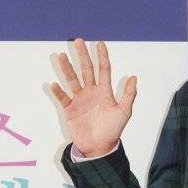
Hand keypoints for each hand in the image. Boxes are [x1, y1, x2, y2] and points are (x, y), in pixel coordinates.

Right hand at [50, 38, 136, 155]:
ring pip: (72, 80)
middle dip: (82, 55)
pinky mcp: (70, 109)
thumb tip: (133, 77)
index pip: (103, 69)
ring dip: (66, 68)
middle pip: (86, 70)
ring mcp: (79, 99)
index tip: (100, 43)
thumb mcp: (124, 112)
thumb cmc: (113, 130)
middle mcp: (91, 92)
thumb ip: (129, 95)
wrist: (99, 147)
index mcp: (105, 91)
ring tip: (60, 55)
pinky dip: (57, 92)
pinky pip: (62, 98)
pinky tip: (54, 84)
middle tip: (78, 41)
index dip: (102, 56)